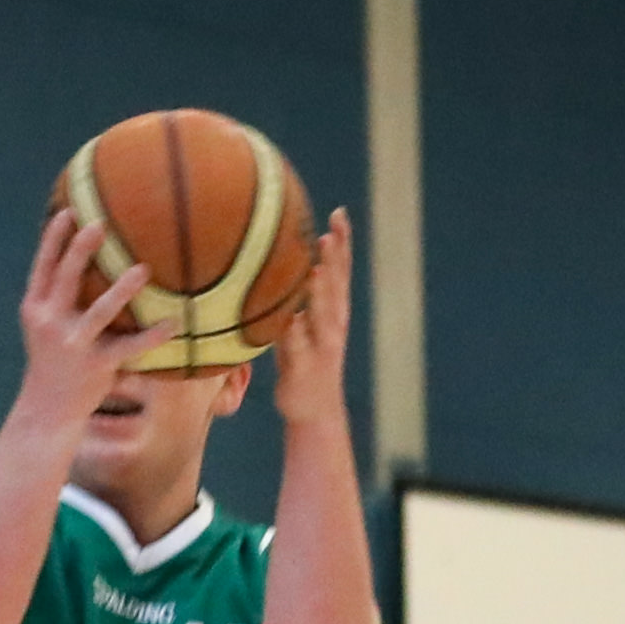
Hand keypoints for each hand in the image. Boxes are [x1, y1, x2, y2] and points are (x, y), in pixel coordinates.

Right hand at [15, 207, 163, 426]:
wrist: (46, 410)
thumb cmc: (51, 359)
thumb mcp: (43, 325)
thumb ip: (57, 295)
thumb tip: (79, 255)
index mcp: (35, 309)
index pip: (43, 267)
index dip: (54, 238)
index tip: (70, 211)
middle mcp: (50, 323)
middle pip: (66, 279)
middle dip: (80, 251)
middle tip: (101, 226)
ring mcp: (73, 345)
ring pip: (99, 312)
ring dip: (121, 291)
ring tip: (142, 271)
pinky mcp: (96, 366)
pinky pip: (128, 347)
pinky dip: (151, 336)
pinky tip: (174, 323)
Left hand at [264, 207, 355, 427]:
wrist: (314, 409)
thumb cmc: (303, 360)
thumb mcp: (302, 323)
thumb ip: (298, 296)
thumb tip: (283, 263)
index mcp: (334, 311)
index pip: (340, 270)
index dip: (342, 243)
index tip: (338, 214)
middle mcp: (333, 324)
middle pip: (336, 285)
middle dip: (336, 257)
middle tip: (333, 229)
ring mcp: (321, 346)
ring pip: (323, 314)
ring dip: (321, 292)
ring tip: (317, 267)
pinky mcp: (303, 367)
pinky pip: (298, 346)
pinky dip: (297, 331)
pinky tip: (292, 317)